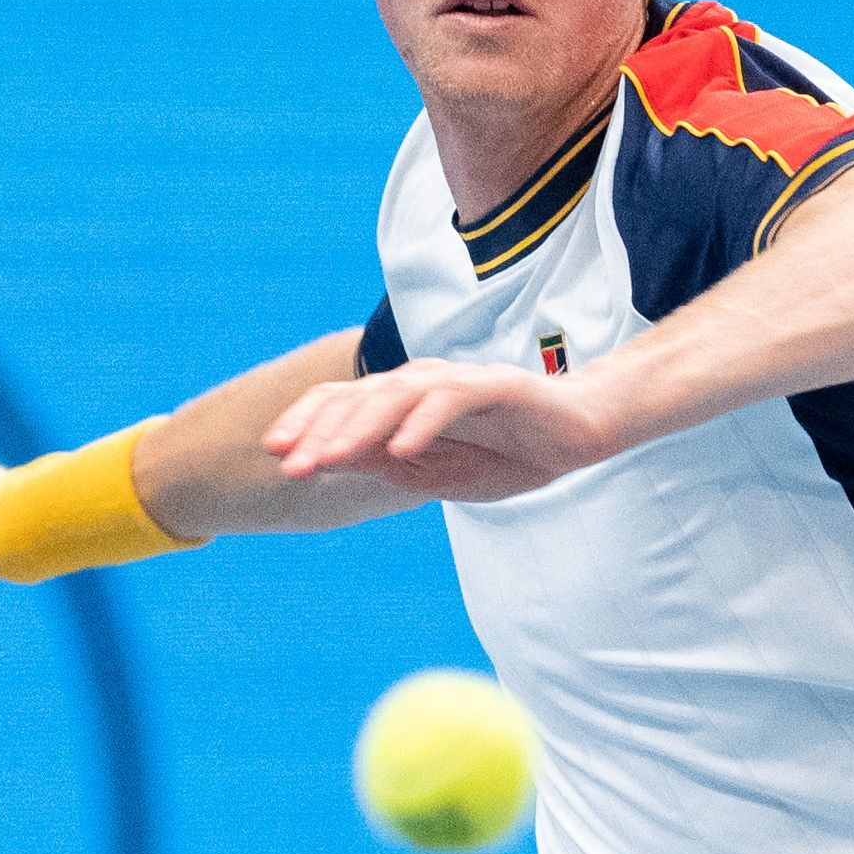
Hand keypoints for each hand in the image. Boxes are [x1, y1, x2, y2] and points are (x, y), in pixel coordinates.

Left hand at [260, 359, 621, 504]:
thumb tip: (327, 463)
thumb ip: (383, 463)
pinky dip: (423, 424)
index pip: (344, 401)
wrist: (577, 434)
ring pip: (398, 394)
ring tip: (332, 458)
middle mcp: (423, 381)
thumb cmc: (504, 452)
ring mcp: (458, 380)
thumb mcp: (433, 472)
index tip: (275, 453)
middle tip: (292, 465)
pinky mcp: (496, 385)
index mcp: (404, 400)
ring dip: (360, 428)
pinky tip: (401, 450)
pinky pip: (451, 401)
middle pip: (361, 396)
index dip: (306, 422)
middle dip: (321, 432)